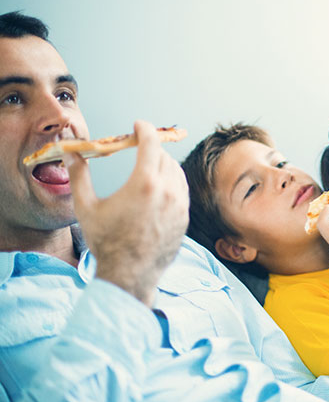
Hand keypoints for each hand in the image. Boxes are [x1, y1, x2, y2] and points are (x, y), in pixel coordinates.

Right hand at [63, 121, 188, 305]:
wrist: (129, 276)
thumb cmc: (105, 242)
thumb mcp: (86, 207)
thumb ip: (79, 175)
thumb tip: (71, 152)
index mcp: (145, 184)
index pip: (151, 144)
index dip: (145, 129)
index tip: (138, 125)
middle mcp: (168, 191)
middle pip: (164, 156)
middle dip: (151, 147)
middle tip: (139, 145)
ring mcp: (180, 205)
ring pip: (176, 172)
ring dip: (164, 164)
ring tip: (149, 165)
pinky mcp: (185, 218)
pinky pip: (181, 190)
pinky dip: (172, 182)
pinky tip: (159, 187)